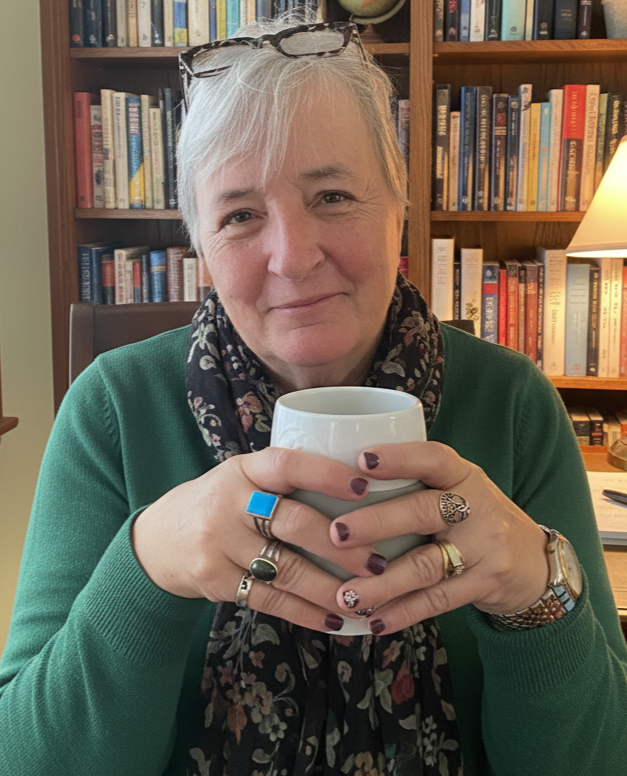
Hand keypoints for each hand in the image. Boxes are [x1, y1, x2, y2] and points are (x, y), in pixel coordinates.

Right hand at [131, 447, 387, 631]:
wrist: (158, 539)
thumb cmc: (217, 502)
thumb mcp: (242, 477)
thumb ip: (284, 481)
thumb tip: (361, 493)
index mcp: (243, 469)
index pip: (287, 465)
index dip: (327, 474)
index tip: (365, 488)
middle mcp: (228, 503)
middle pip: (293, 522)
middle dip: (342, 546)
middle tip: (379, 562)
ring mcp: (218, 544)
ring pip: (285, 569)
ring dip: (330, 588)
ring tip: (365, 599)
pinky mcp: (213, 580)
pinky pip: (269, 600)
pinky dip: (304, 613)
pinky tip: (333, 621)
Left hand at [329, 441, 549, 634]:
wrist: (534, 561)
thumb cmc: (476, 517)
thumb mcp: (458, 489)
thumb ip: (416, 483)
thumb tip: (341, 482)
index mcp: (462, 474)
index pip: (433, 458)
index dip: (399, 458)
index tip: (361, 460)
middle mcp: (476, 505)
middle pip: (422, 511)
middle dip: (377, 523)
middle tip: (336, 534)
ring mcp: (484, 546)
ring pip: (426, 564)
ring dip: (382, 583)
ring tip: (346, 596)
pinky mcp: (486, 583)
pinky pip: (438, 600)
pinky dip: (403, 612)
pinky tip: (374, 621)